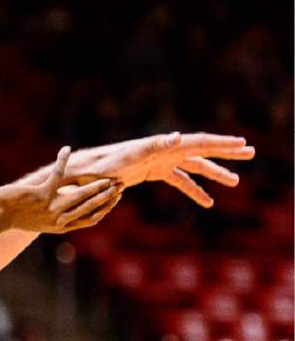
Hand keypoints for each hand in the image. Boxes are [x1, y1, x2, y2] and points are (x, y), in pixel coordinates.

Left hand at [0, 147, 122, 233]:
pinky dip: (62, 161)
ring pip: (80, 196)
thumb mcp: (40, 219)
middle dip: (107, 197)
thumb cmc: (15, 217)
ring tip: (108, 177)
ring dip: (96, 186)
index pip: (90, 219)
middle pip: (90, 208)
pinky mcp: (40, 195)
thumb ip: (57, 214)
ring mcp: (50, 208)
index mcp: (60, 226)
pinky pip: (57, 175)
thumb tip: (69, 208)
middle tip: (120, 185)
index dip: (105, 208)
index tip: (116, 198)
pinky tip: (67, 149)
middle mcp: (58, 220)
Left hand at [72, 132, 254, 208]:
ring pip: (195, 166)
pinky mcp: (154, 172)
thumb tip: (177, 137)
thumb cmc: (107, 165)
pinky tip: (207, 202)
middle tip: (251, 153)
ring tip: (236, 182)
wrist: (89, 173)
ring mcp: (161, 161)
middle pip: (202, 150)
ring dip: (215, 173)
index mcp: (163, 145)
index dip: (221, 144)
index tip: (242, 145)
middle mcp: (165, 150)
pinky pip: (180, 180)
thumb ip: (155, 146)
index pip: (198, 143)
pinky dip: (194, 190)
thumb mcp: (131, 156)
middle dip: (226, 153)